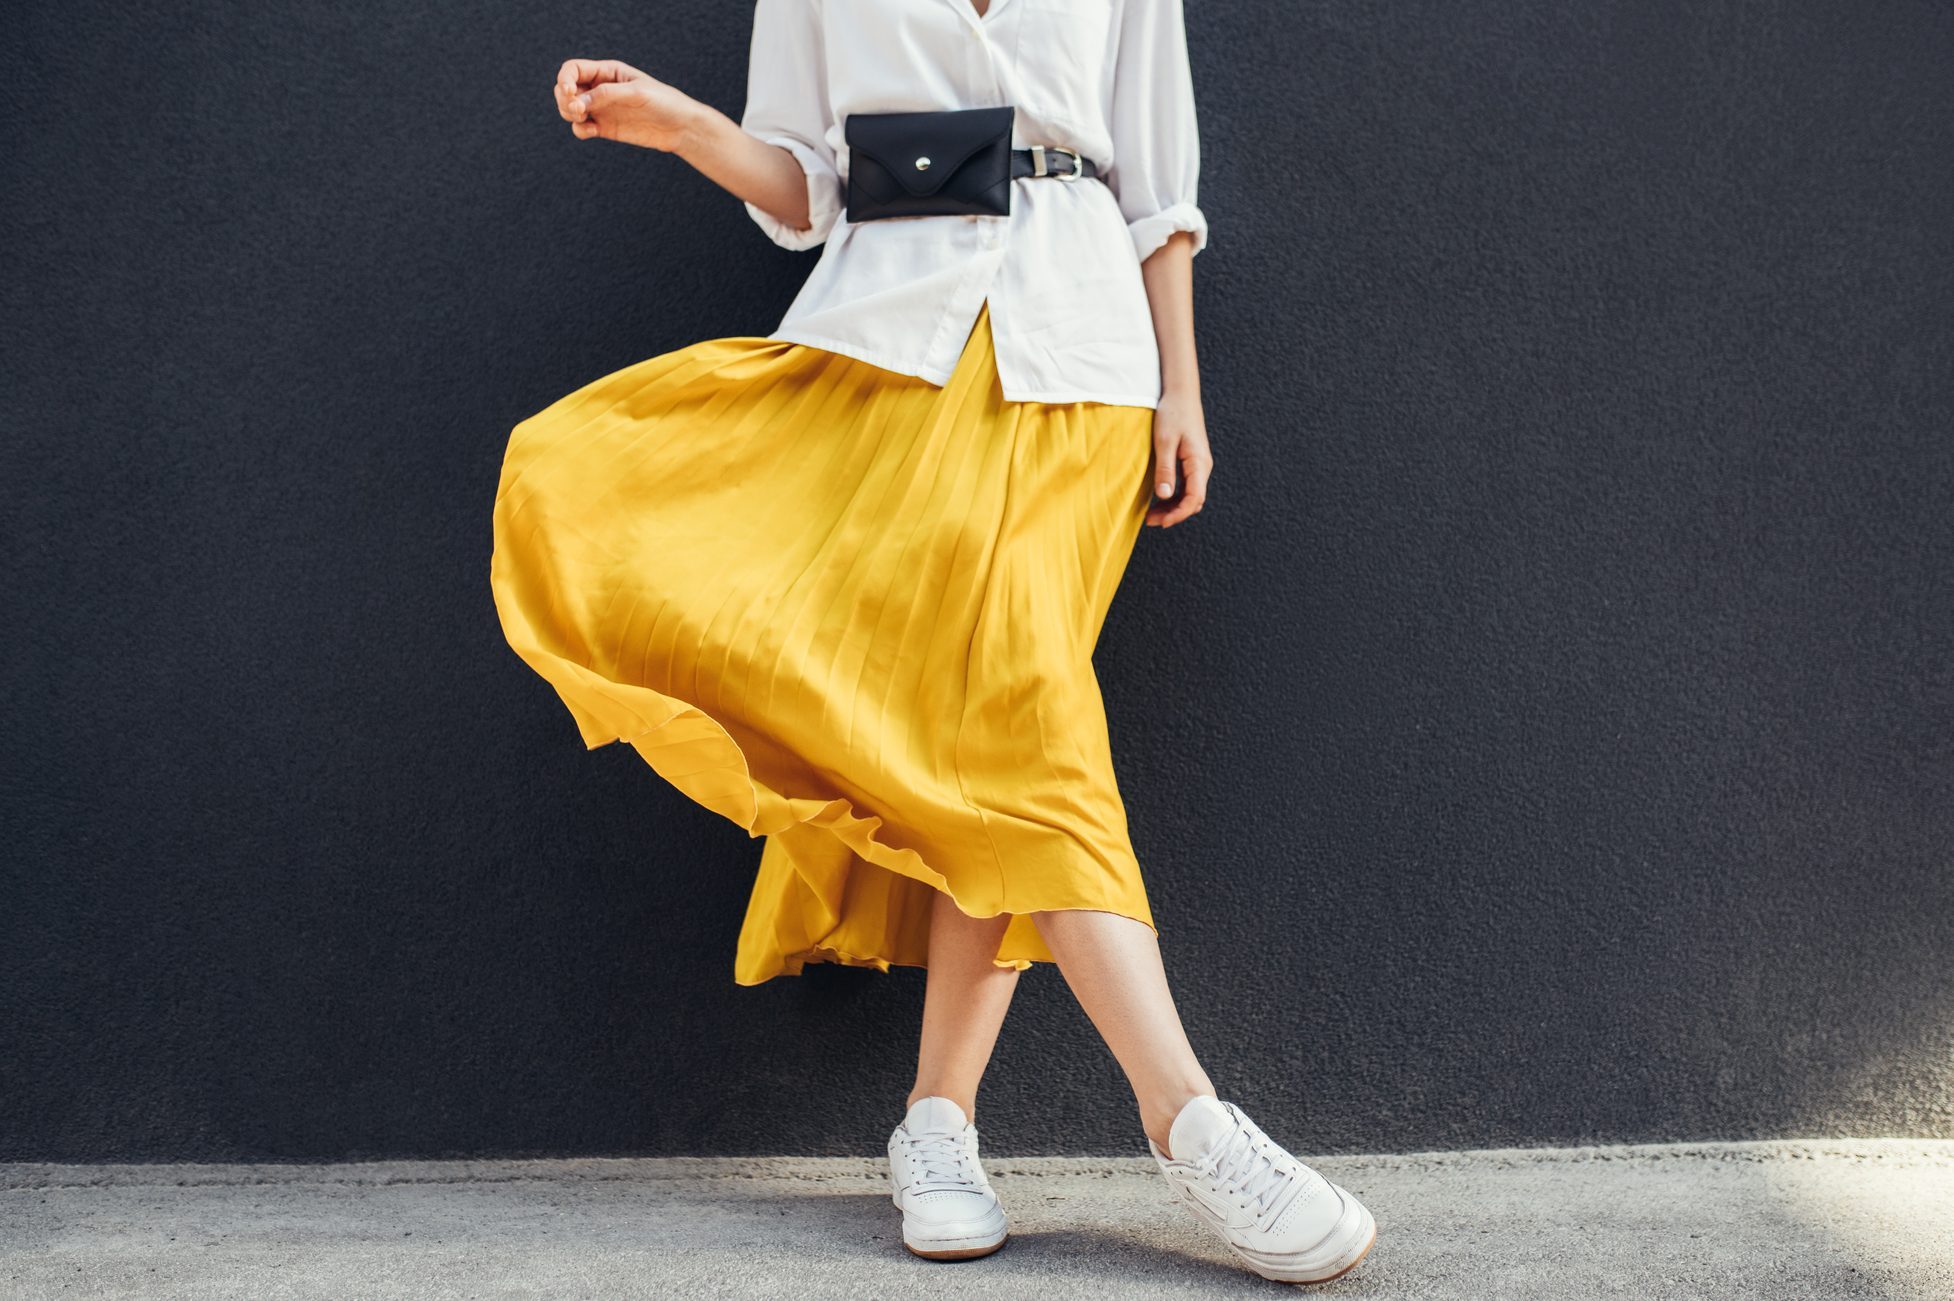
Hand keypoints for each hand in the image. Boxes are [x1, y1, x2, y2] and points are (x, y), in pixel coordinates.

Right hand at [555, 58, 703, 151]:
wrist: (681, 128)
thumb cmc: (664, 102)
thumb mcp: (636, 93)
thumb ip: (606, 95)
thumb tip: (577, 102)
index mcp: (608, 72)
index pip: (573, 69)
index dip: (564, 79)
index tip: (570, 93)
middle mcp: (601, 88)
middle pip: (565, 89)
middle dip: (564, 99)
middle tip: (578, 110)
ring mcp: (602, 109)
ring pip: (570, 109)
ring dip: (569, 114)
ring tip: (584, 119)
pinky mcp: (605, 128)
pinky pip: (582, 128)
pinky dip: (580, 130)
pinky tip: (592, 131)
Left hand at [1144, 391, 1211, 527]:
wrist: (1180, 394)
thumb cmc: (1173, 414)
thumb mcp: (1164, 442)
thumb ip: (1165, 469)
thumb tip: (1164, 495)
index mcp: (1199, 463)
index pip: (1194, 498)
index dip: (1178, 514)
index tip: (1161, 522)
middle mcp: (1202, 467)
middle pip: (1193, 501)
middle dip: (1174, 515)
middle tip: (1150, 521)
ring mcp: (1198, 465)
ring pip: (1189, 495)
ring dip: (1172, 507)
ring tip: (1151, 514)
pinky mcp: (1191, 462)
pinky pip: (1186, 486)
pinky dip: (1173, 497)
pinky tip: (1158, 500)